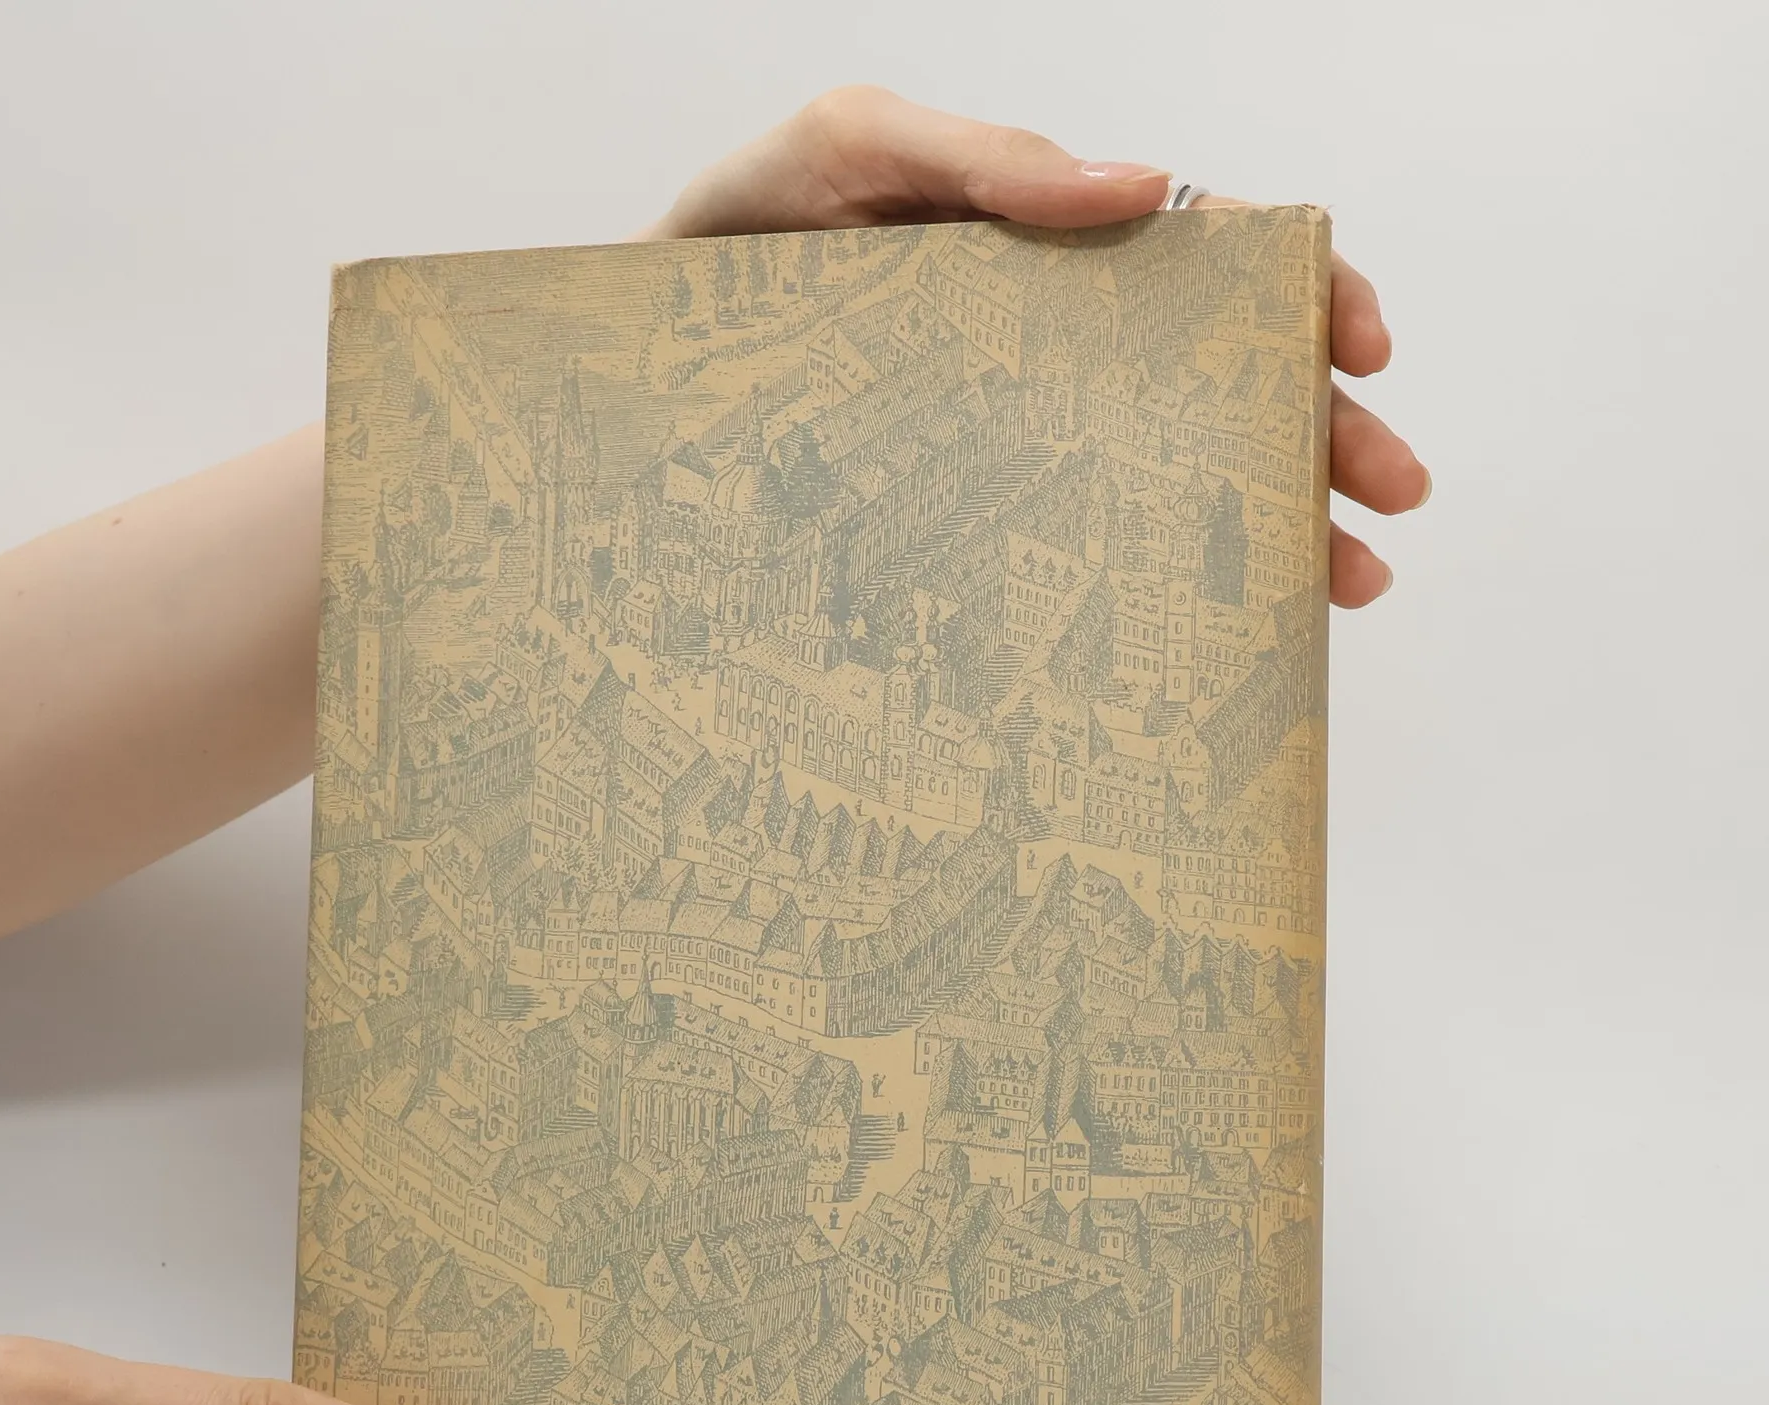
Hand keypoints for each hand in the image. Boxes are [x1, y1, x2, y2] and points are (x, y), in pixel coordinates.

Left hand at [638, 86, 1426, 608]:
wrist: (620, 372)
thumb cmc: (732, 242)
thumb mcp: (846, 157)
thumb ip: (986, 162)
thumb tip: (1152, 190)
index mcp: (1042, 253)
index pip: (1205, 261)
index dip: (1296, 295)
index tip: (1364, 347)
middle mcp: (1046, 351)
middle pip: (1214, 381)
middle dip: (1318, 433)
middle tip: (1394, 500)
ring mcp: (1010, 445)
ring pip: (1168, 479)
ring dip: (1271, 528)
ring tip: (1348, 585)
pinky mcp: (961, 532)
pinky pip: (1079, 561)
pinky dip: (1156, 597)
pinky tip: (1218, 638)